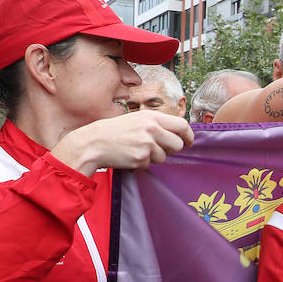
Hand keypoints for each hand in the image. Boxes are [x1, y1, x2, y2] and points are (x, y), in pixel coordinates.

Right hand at [52, 111, 193, 175]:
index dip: (188, 135)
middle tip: (158, 149)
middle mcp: (151, 128)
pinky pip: (150, 165)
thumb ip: (157, 125)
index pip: (182, 125)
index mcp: (152, 116)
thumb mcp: (137, 120)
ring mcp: (146, 143)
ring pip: (164, 157)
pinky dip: (142, 163)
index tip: (189, 142)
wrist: (93, 142)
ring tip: (137, 149)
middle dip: (171, 150)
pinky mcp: (141, 157)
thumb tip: (178, 136)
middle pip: (178, 144)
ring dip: (154, 157)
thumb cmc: (115, 131)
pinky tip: (130, 155)